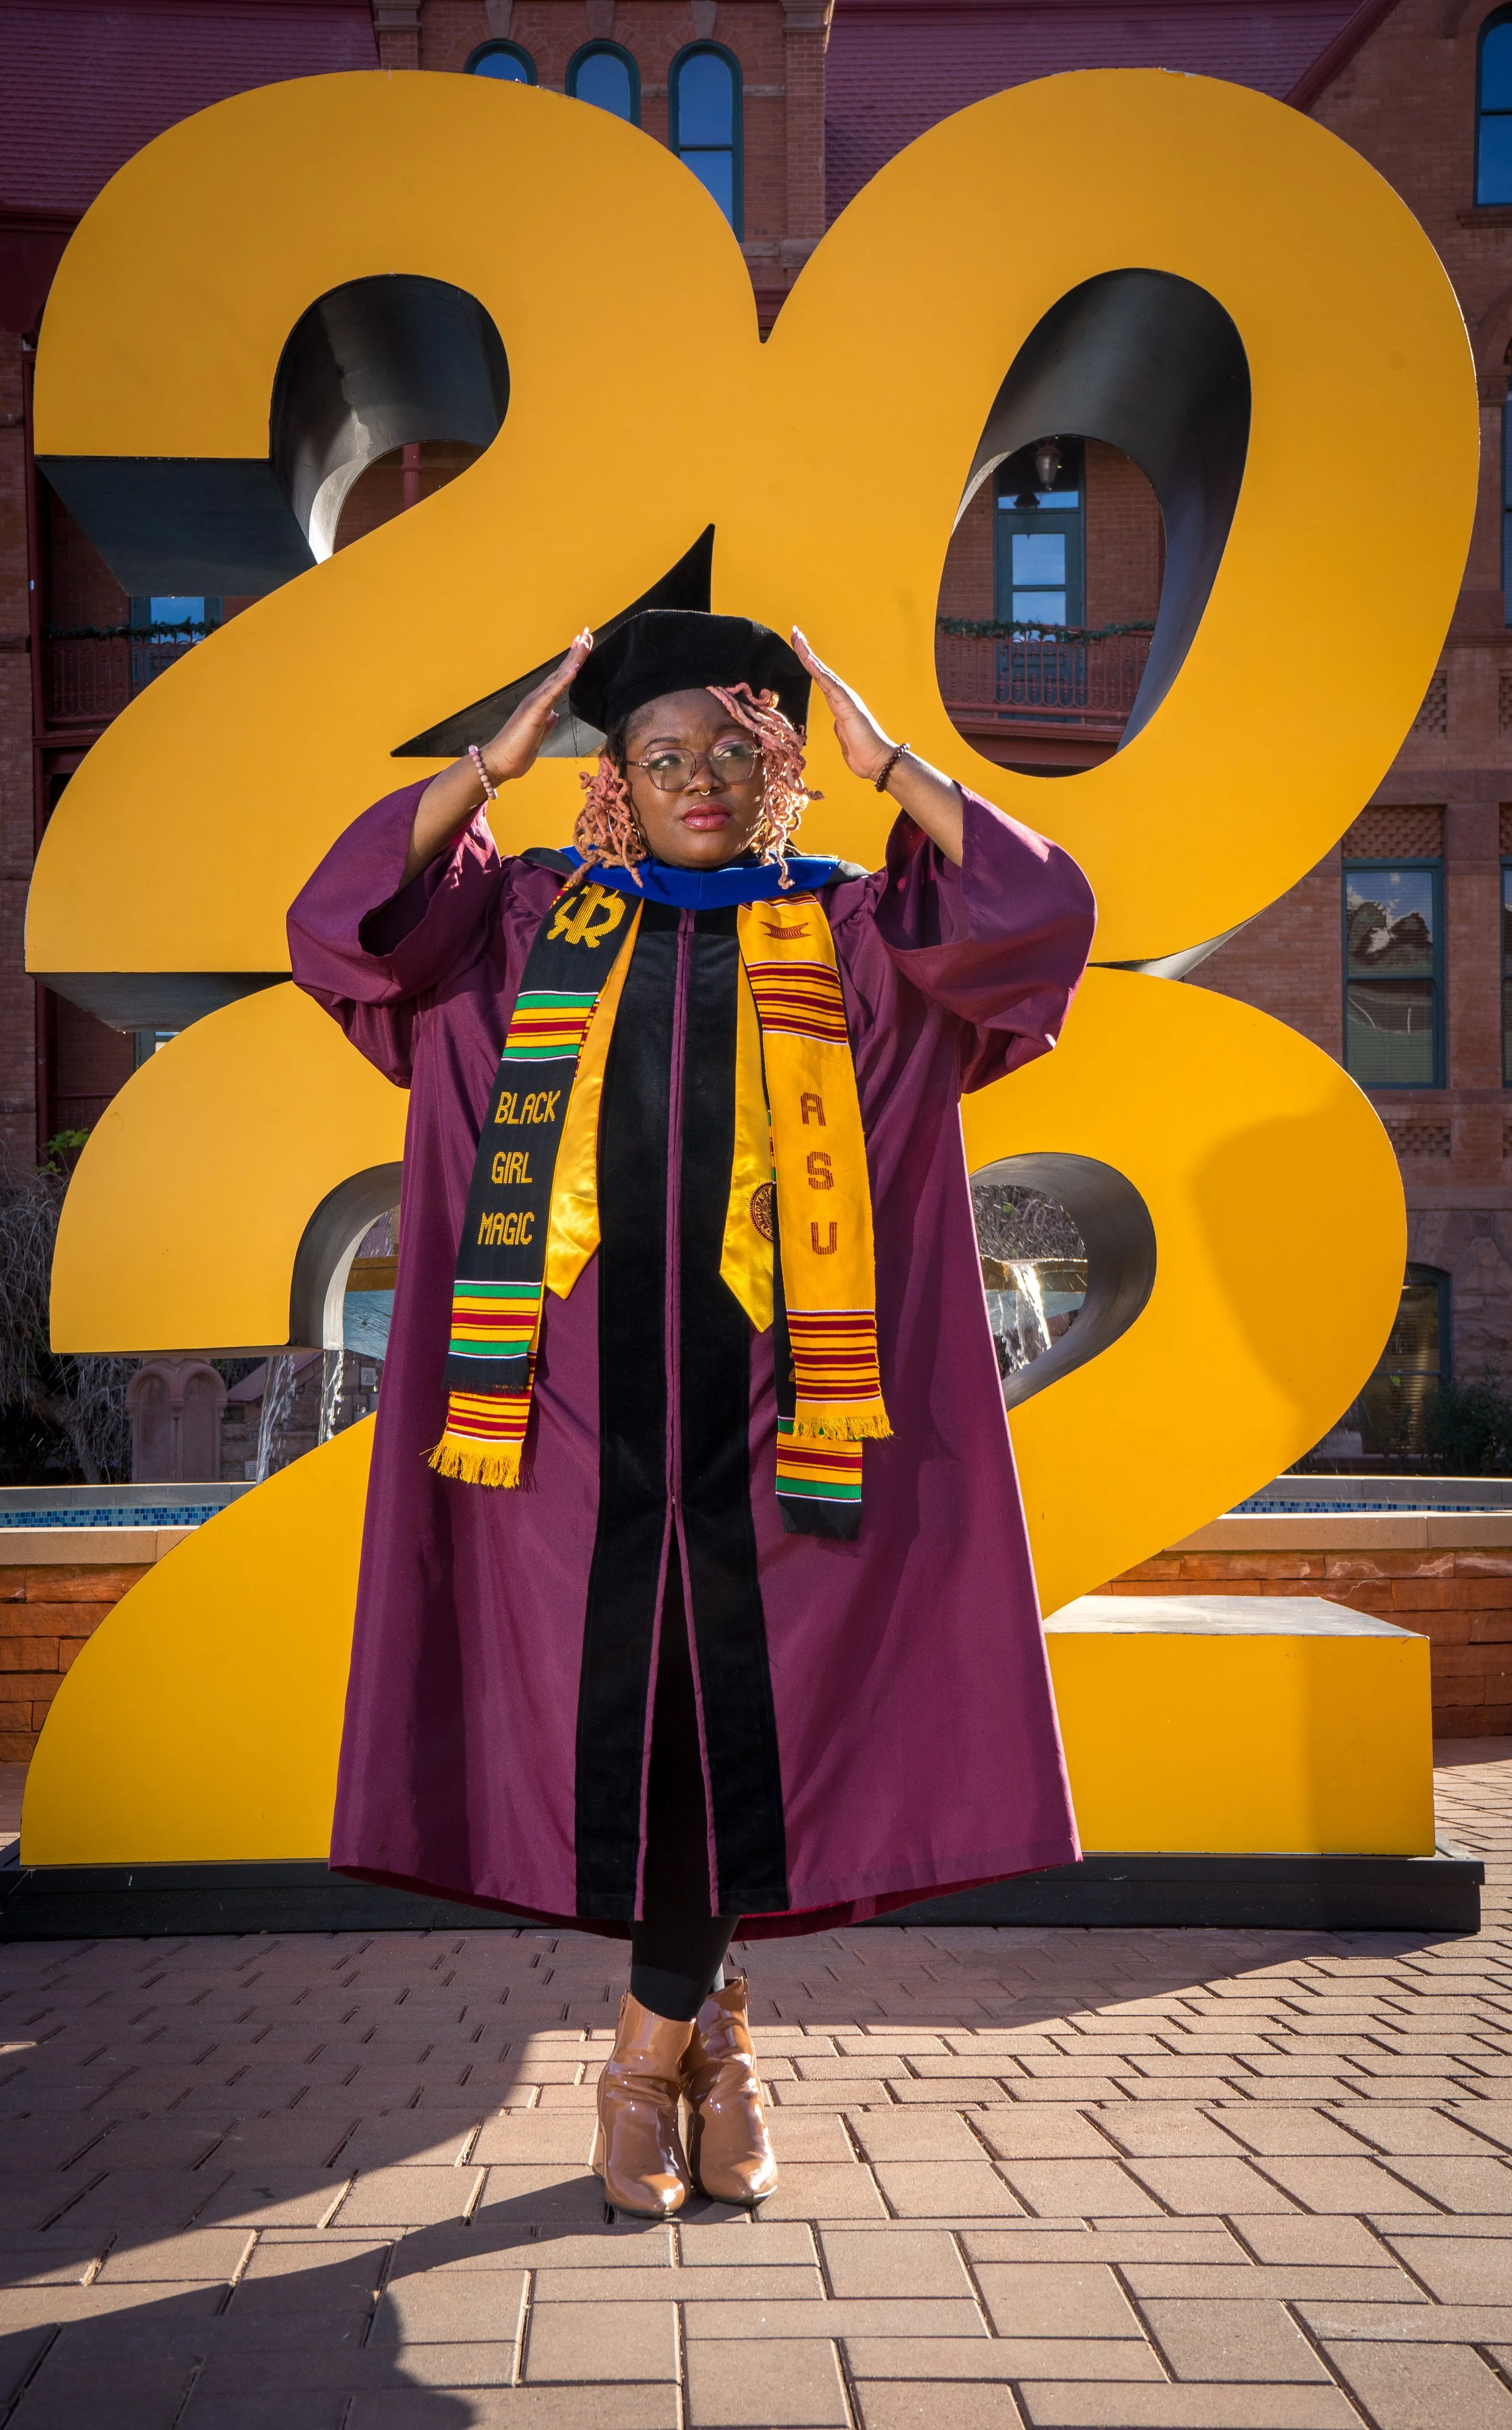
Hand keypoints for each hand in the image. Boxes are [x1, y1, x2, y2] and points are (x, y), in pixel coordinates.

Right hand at [481, 629, 592, 782]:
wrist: (499, 763)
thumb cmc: (516, 751)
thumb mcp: (538, 736)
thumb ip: (546, 724)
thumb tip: (554, 715)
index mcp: (540, 704)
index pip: (560, 679)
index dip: (572, 662)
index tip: (583, 646)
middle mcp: (537, 698)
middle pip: (561, 671)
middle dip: (575, 652)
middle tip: (587, 633)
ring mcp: (535, 703)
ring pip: (558, 676)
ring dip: (572, 659)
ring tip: (584, 641)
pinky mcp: (534, 712)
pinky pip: (552, 693)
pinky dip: (564, 679)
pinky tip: (575, 668)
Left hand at [791, 626, 893, 781]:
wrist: (878, 762)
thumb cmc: (863, 755)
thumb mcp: (845, 740)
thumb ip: (840, 729)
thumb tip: (838, 724)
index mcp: (840, 704)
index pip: (820, 679)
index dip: (809, 663)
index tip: (799, 647)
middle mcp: (842, 697)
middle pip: (819, 670)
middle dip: (806, 651)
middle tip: (794, 632)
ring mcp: (845, 698)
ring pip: (822, 672)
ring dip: (808, 654)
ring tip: (797, 637)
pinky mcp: (846, 704)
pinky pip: (828, 684)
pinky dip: (817, 670)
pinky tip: (808, 658)